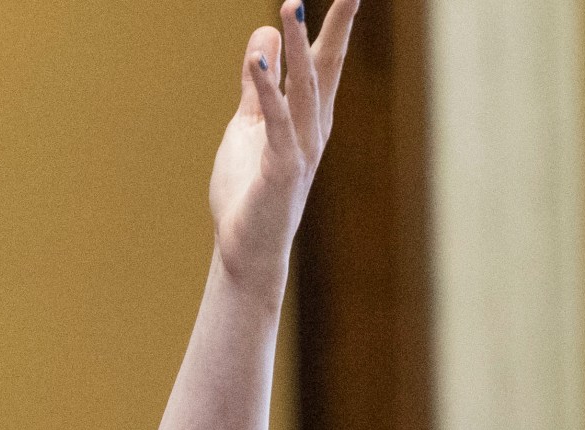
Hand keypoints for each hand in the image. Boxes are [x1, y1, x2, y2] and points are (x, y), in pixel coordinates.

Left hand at [209, 0, 359, 292]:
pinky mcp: (283, 168)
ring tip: (290, 6)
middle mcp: (314, 127)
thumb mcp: (249, 124)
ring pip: (305, 88)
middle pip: (328, 66)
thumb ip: (257, 83)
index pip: (326, 60)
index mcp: (309, 116)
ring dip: (297, 47)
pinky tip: (259, 63)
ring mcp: (302, 148)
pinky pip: (277, 122)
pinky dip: (269, 91)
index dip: (335, 24)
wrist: (247, 250)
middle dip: (337, 26)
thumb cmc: (249, 191)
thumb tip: (265, 33)